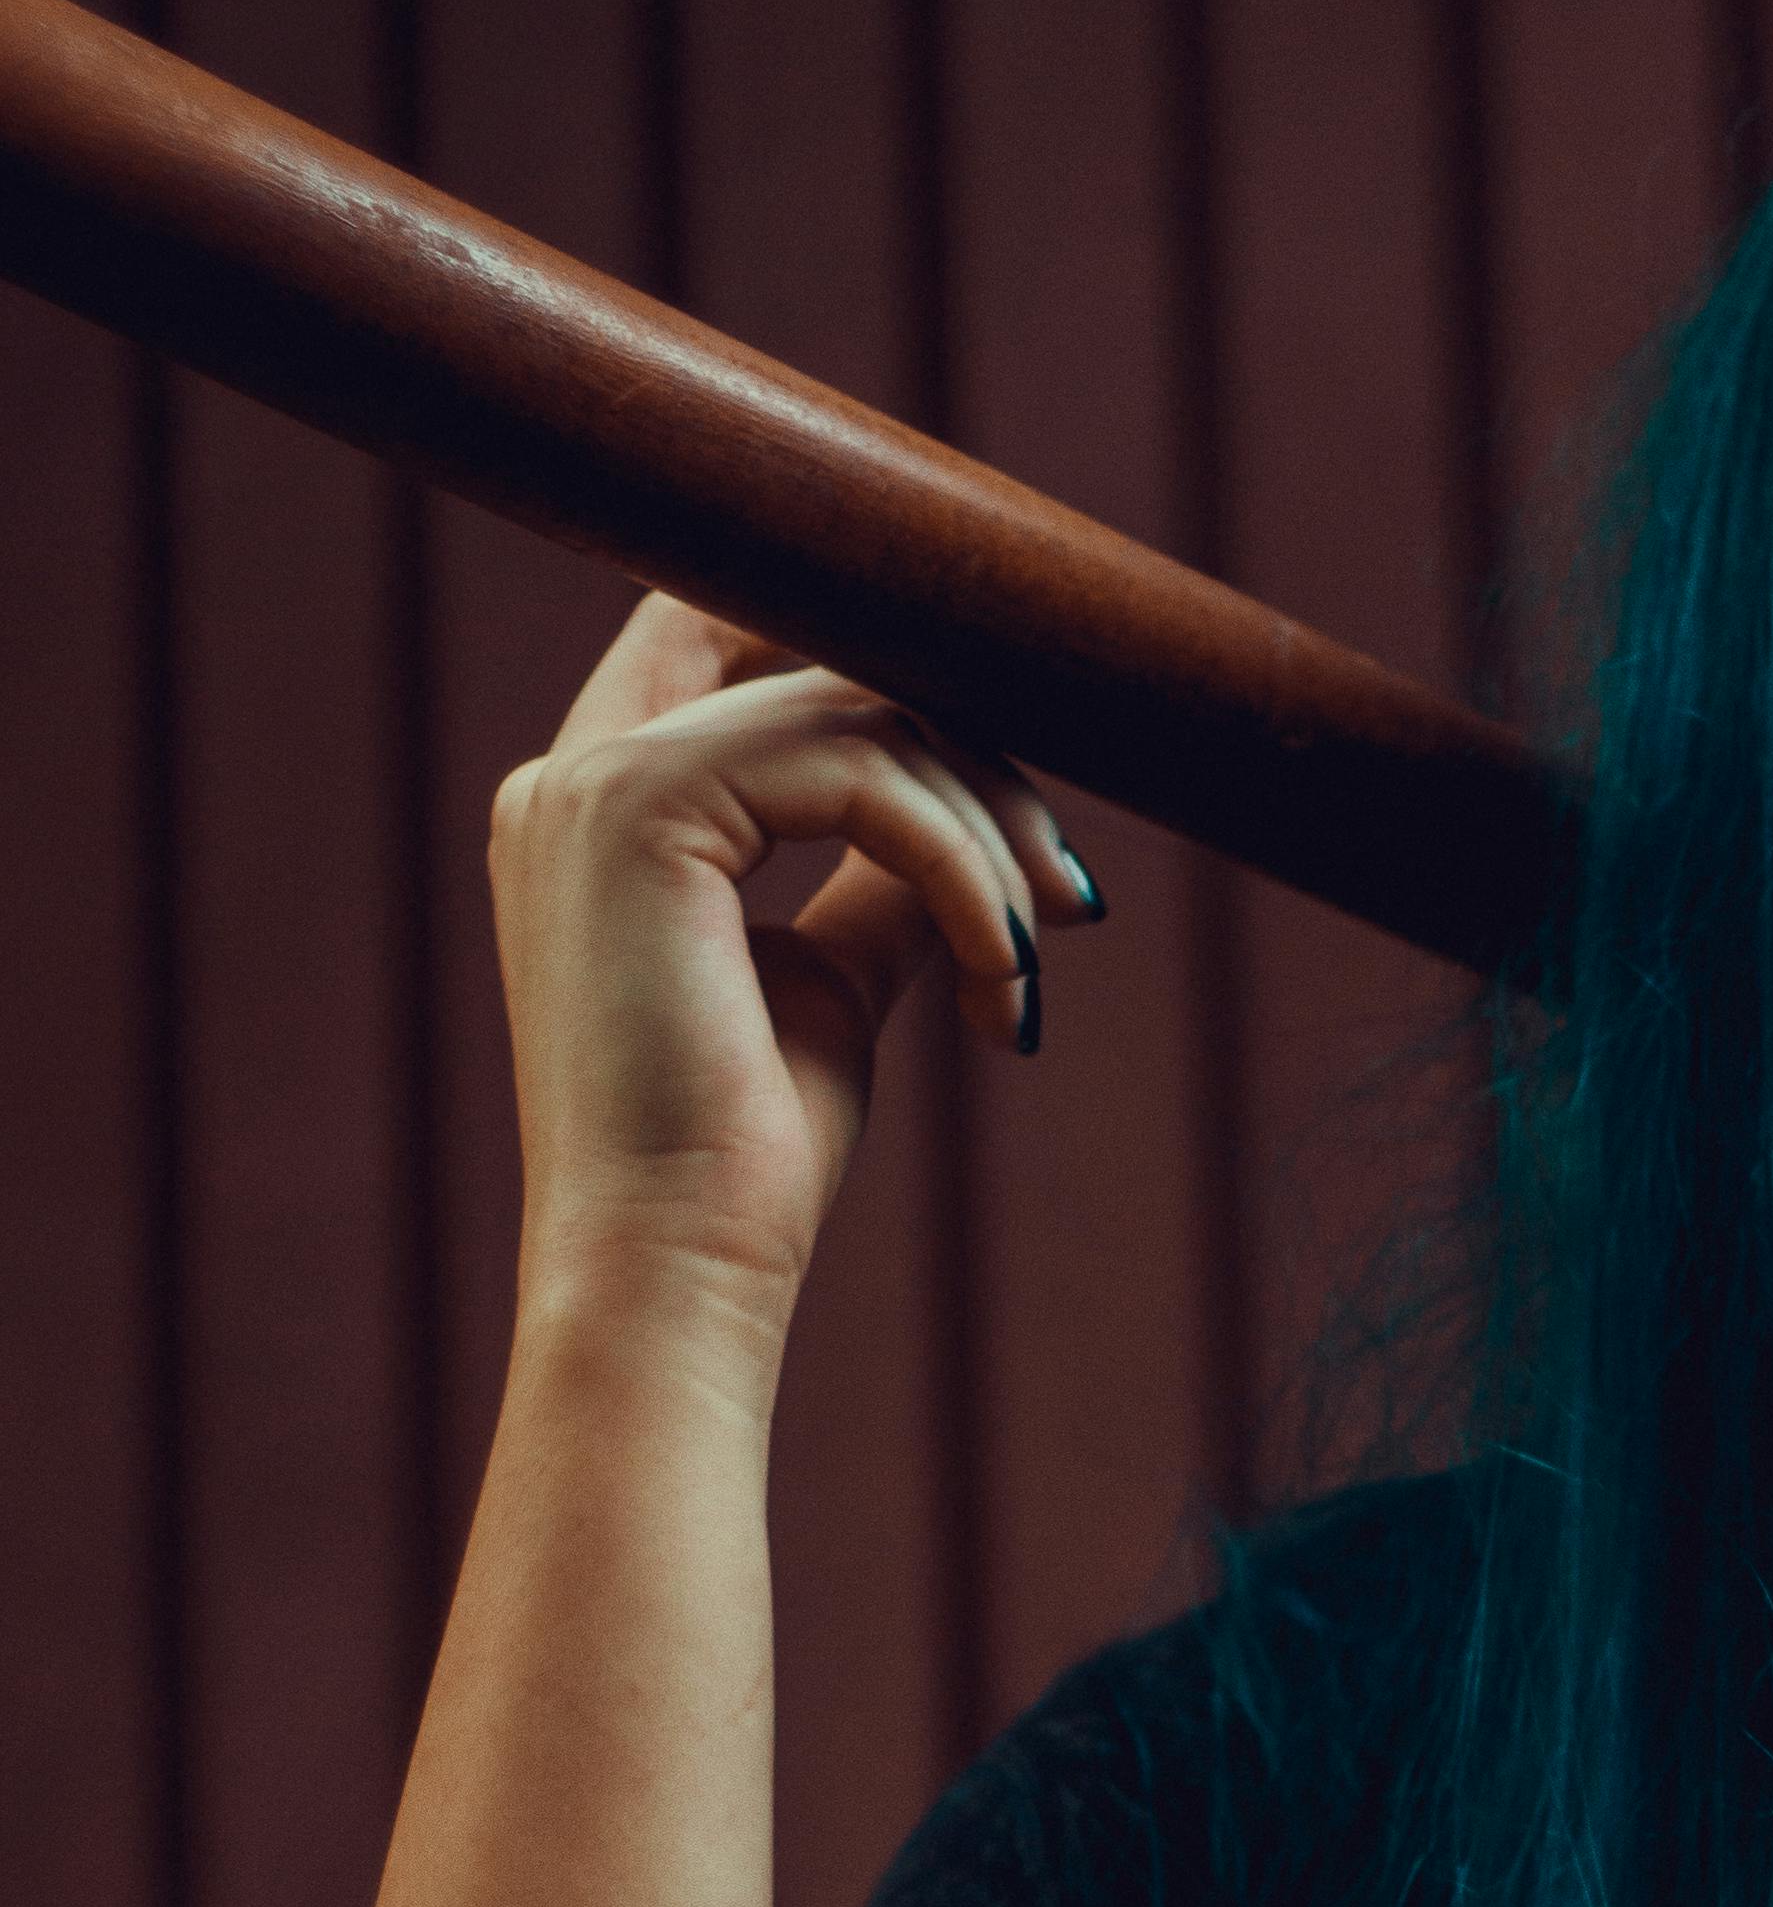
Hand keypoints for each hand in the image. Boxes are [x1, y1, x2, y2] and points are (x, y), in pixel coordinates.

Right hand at [489, 590, 1106, 1305]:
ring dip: (987, 836)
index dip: (866, 652)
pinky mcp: (638, 805)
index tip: (1003, 782)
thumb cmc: (741, 1164)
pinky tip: (1002, 984)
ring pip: (860, 714)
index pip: (722, 632)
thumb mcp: (830, 986)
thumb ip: (879, 880)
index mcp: (600, 812)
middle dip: (966, 754)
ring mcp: (594, 781)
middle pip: (815, 653)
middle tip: (1065, 892)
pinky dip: (965, 875)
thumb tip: (981, 826)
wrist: (672, 1274)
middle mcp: (574, 775)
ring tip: (1031, 966)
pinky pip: (865, 778)